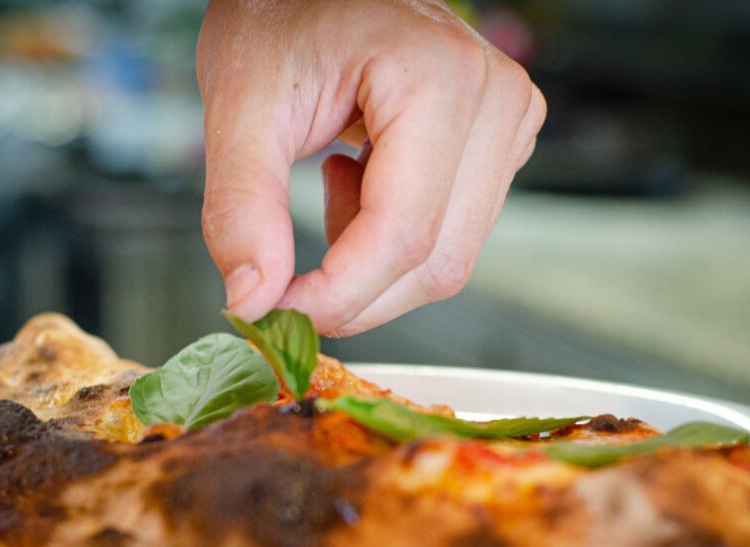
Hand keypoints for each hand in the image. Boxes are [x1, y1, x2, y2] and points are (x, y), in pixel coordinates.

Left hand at [197, 0, 544, 335]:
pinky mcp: (499, 147)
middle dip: (353, 290)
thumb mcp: (240, 103)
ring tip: (330, 181)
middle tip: (285, 266)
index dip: (336, 295)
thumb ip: (241, 207)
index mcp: (440, 78)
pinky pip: (451, 236)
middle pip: (435, 262)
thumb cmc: (281, 15)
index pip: (402, 234)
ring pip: (446, 259)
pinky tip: (358, 178)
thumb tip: (254, 302)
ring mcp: (509, 125)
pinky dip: (389, 239)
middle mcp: (496, 102)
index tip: (273, 315)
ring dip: (370, 259)